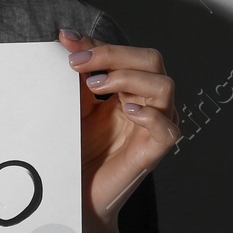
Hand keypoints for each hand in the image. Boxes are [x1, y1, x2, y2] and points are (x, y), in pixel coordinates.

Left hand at [57, 27, 178, 226]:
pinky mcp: (156, 151)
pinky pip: (167, 127)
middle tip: (78, 65)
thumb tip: (67, 39)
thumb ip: (79, 76)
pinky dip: (149, 115)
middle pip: (151, 60)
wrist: (76, 193)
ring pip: (164, 86)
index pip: (127, 54)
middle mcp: (148, 103)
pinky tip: (127, 111)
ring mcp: (155, 126)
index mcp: (131, 89)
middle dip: (114, 55)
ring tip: (97, 86)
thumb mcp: (76, 105)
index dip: (99, 44)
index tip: (66, 41)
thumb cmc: (79, 150)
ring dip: (128, 78)